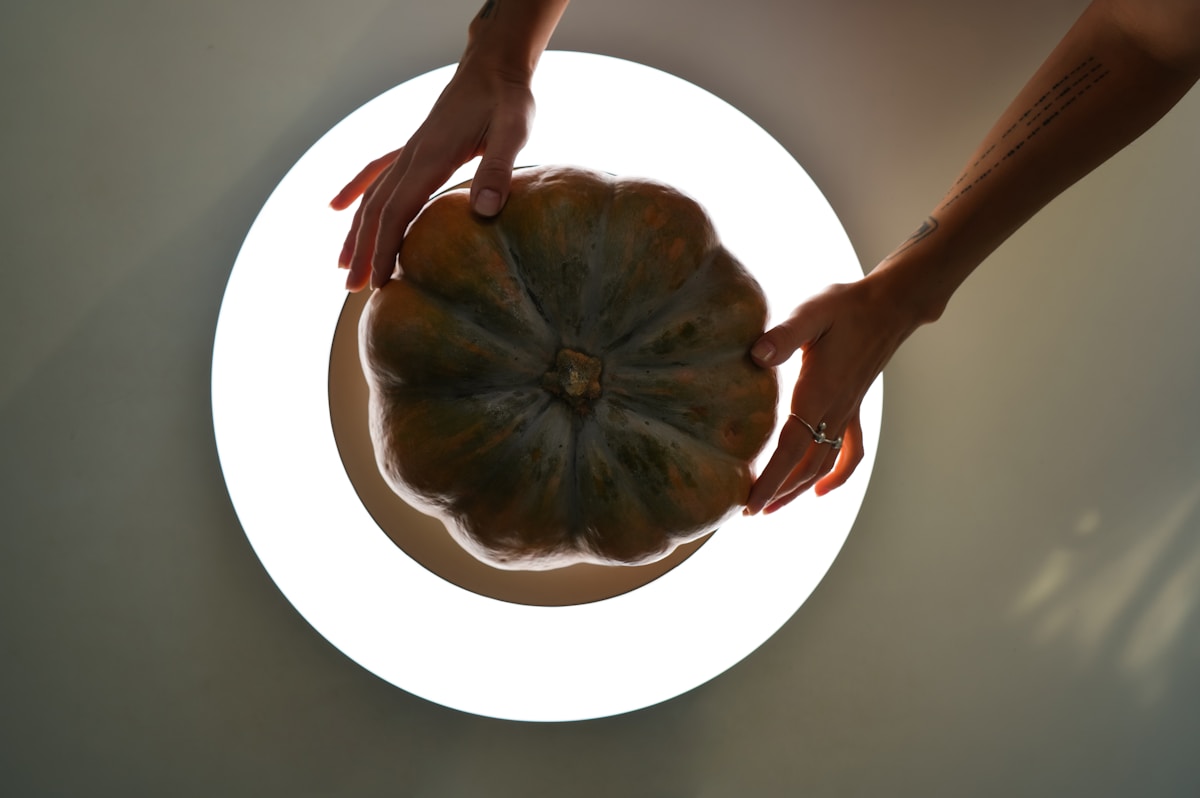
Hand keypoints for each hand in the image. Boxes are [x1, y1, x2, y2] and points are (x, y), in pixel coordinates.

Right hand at [331, 56, 535, 291]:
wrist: (495, 67)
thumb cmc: (508, 99)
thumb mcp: (514, 130)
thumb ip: (498, 169)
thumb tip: (485, 211)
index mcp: (431, 158)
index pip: (398, 212)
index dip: (384, 249)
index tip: (377, 282)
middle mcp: (411, 156)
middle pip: (377, 211)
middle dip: (364, 251)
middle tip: (353, 289)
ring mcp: (409, 151)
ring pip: (372, 197)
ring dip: (357, 233)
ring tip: (343, 267)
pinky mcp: (414, 148)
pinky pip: (376, 173)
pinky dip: (355, 191)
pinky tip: (337, 207)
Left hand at [744, 274, 919, 514]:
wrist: (888, 305)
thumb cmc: (845, 306)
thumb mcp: (811, 313)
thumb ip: (784, 335)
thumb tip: (757, 355)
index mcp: (819, 393)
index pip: (791, 449)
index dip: (771, 479)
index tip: (751, 504)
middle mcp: (835, 411)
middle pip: (804, 465)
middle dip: (777, 492)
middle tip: (748, 513)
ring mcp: (847, 413)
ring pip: (823, 464)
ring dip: (798, 488)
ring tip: (772, 509)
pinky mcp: (854, 408)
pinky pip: (850, 452)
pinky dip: (837, 475)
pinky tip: (822, 491)